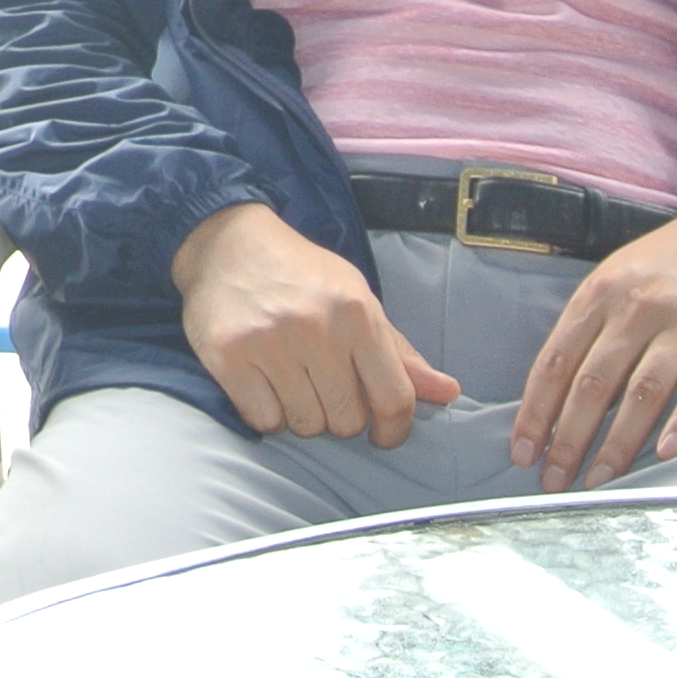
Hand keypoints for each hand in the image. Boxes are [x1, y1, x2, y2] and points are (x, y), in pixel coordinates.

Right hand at [173, 200, 460, 448]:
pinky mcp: (229, 356)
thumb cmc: (302, 275)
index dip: (394, 429)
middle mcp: (316, 328)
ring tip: (292, 379)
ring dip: (302, 414)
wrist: (228, 243)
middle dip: (340, 414)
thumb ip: (399, 352)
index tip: (383, 434)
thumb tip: (448, 392)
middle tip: (324, 385)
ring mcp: (270, 343)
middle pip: (347, 420)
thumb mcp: (358, 299)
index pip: (393, 398)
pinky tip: (264, 382)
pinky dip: (267, 412)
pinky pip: (264, 420)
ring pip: (305, 425)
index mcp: (357, 313)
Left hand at [509, 194, 676, 491]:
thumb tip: (550, 396)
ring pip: (643, 390)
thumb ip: (587, 328)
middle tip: (554, 481)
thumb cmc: (669, 266)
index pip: (555, 362)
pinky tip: (667, 453)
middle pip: (593, 382)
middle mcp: (638, 306)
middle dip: (568, 438)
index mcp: (599, 293)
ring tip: (601, 480)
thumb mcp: (615, 279)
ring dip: (619, 442)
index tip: (523, 453)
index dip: (536, 412)